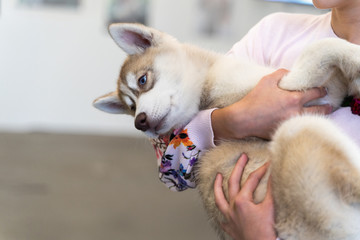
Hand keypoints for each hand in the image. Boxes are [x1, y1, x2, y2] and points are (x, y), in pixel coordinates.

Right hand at [212, 69, 331, 140]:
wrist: (243, 120)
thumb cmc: (254, 100)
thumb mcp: (266, 81)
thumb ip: (281, 73)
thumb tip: (289, 73)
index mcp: (294, 99)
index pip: (315, 93)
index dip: (321, 90)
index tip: (323, 90)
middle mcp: (296, 113)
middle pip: (319, 110)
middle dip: (326, 107)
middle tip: (329, 105)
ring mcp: (291, 124)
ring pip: (312, 121)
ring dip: (319, 117)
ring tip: (322, 115)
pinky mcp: (285, 132)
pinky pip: (300, 128)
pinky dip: (304, 125)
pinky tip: (305, 123)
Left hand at [214, 154, 275, 239]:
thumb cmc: (266, 231)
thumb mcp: (270, 207)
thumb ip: (271, 190)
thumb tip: (273, 174)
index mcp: (242, 201)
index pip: (251, 180)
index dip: (261, 171)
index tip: (268, 164)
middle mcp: (232, 207)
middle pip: (232, 183)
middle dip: (237, 168)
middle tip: (242, 157)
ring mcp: (229, 218)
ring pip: (219, 199)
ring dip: (217, 186)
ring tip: (217, 176)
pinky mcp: (231, 228)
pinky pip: (222, 218)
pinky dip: (222, 213)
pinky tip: (222, 212)